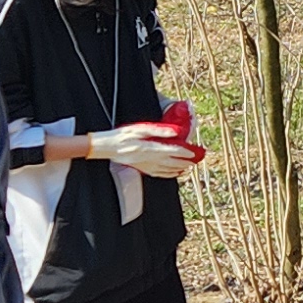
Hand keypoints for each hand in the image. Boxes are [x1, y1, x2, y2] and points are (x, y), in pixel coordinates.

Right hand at [82, 118, 200, 179]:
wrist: (106, 147)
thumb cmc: (122, 135)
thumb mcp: (140, 128)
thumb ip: (158, 130)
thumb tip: (175, 131)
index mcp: (149, 147)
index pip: (171, 150)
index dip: (184, 151)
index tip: (193, 151)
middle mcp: (148, 159)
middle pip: (172, 162)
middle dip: (185, 161)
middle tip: (196, 160)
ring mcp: (145, 165)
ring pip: (167, 169)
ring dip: (179, 168)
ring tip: (189, 167)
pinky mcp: (141, 169)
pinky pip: (158, 174)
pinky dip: (169, 174)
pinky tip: (175, 173)